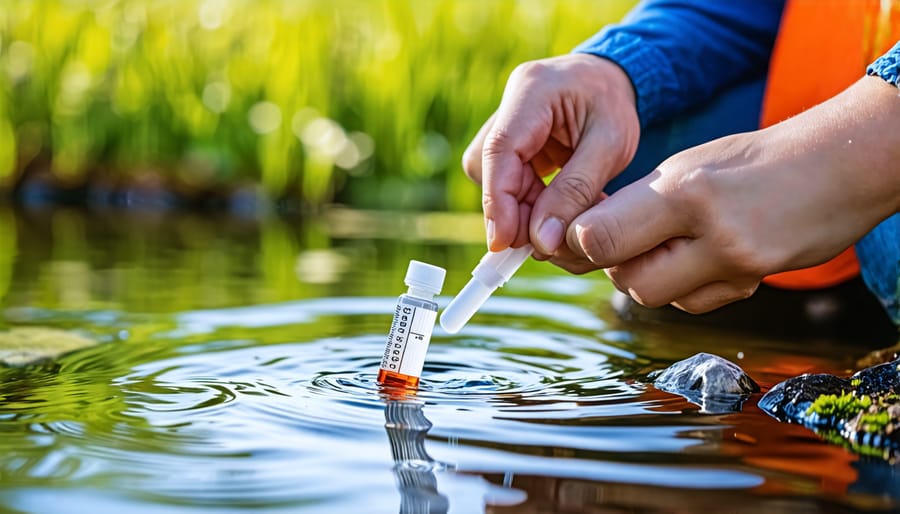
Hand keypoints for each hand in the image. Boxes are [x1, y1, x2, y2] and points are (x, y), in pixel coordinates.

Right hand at [462, 53, 639, 255]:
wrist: (615, 79)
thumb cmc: (615, 105)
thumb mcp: (611, 146)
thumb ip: (576, 191)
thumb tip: (542, 241)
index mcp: (533, 90)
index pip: (500, 149)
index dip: (498, 201)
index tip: (504, 242)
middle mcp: (509, 102)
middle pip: (490, 165)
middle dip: (513, 209)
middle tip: (545, 240)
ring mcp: (505, 120)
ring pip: (493, 175)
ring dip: (521, 206)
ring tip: (558, 219)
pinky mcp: (509, 139)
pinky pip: (505, 177)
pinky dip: (527, 200)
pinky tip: (553, 207)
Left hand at [566, 75, 899, 312]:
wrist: (837, 167)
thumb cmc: (753, 160)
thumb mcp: (687, 166)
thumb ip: (635, 205)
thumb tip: (581, 240)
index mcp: (686, 190)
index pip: (600, 236)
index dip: (576, 241)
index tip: (574, 233)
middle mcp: (711, 233)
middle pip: (624, 278)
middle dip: (612, 262)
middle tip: (623, 237)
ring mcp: (736, 266)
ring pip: (654, 297)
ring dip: (646, 276)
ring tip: (668, 240)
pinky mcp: (750, 286)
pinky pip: (689, 303)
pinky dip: (681, 287)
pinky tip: (700, 255)